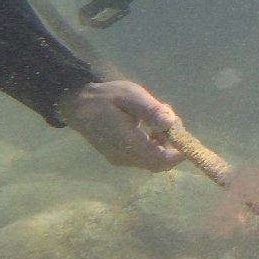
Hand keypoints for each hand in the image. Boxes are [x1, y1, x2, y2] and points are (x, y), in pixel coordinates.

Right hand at [58, 80, 183, 171]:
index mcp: (127, 144)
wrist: (76, 105)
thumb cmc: (105, 97)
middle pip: (160, 163)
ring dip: (163, 141)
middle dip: (171, 144)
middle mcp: (124, 157)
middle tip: (167, 117)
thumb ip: (151, 110)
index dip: (179, 152)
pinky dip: (153, 143)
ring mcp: (121, 159)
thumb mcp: (130, 95)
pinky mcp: (119, 156)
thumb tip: (170, 123)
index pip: (162, 160)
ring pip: (153, 159)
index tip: (182, 132)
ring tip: (156, 115)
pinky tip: (148, 124)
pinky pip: (144, 156)